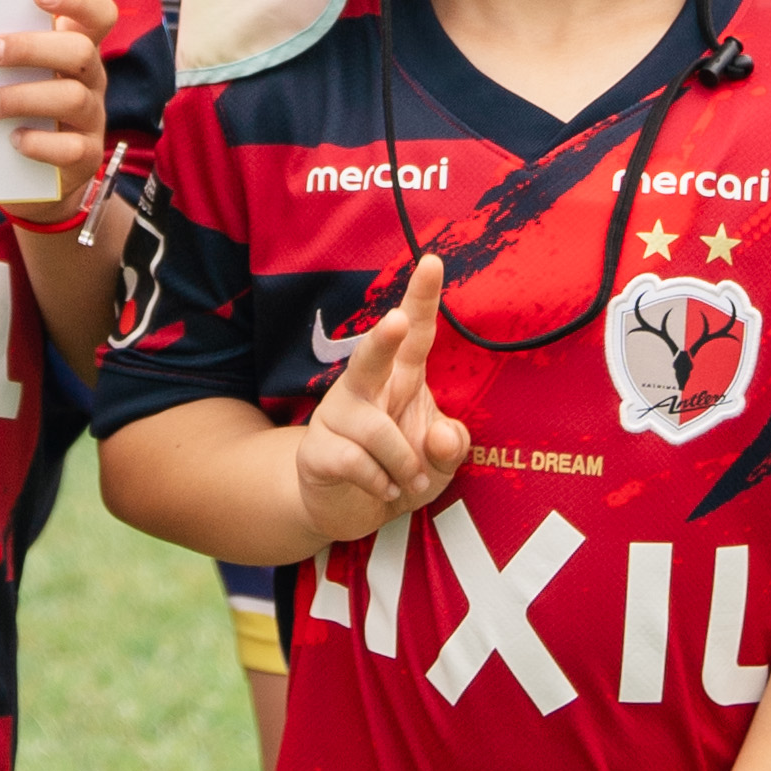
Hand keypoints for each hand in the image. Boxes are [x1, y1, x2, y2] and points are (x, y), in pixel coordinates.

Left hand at [0, 0, 114, 199]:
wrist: (37, 179)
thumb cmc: (22, 110)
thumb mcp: (21, 75)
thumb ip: (8, 50)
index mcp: (78, 49)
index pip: (98, 14)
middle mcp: (91, 80)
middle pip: (80, 51)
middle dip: (32, 48)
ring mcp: (92, 119)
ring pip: (72, 97)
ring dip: (24, 96)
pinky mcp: (85, 156)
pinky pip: (70, 147)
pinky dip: (39, 142)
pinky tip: (13, 140)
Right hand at [296, 253, 466, 547]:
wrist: (346, 510)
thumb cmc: (399, 470)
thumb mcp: (439, 463)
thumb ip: (452, 448)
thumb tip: (442, 436)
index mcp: (400, 377)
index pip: (415, 331)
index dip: (422, 297)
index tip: (434, 261)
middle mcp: (365, 387)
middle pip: (371, 355)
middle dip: (383, 339)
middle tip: (396, 323)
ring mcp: (336, 416)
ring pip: (377, 432)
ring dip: (405, 465)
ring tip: (410, 482)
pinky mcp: (317, 449)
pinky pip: (356, 464)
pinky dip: (381, 484)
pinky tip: (383, 490)